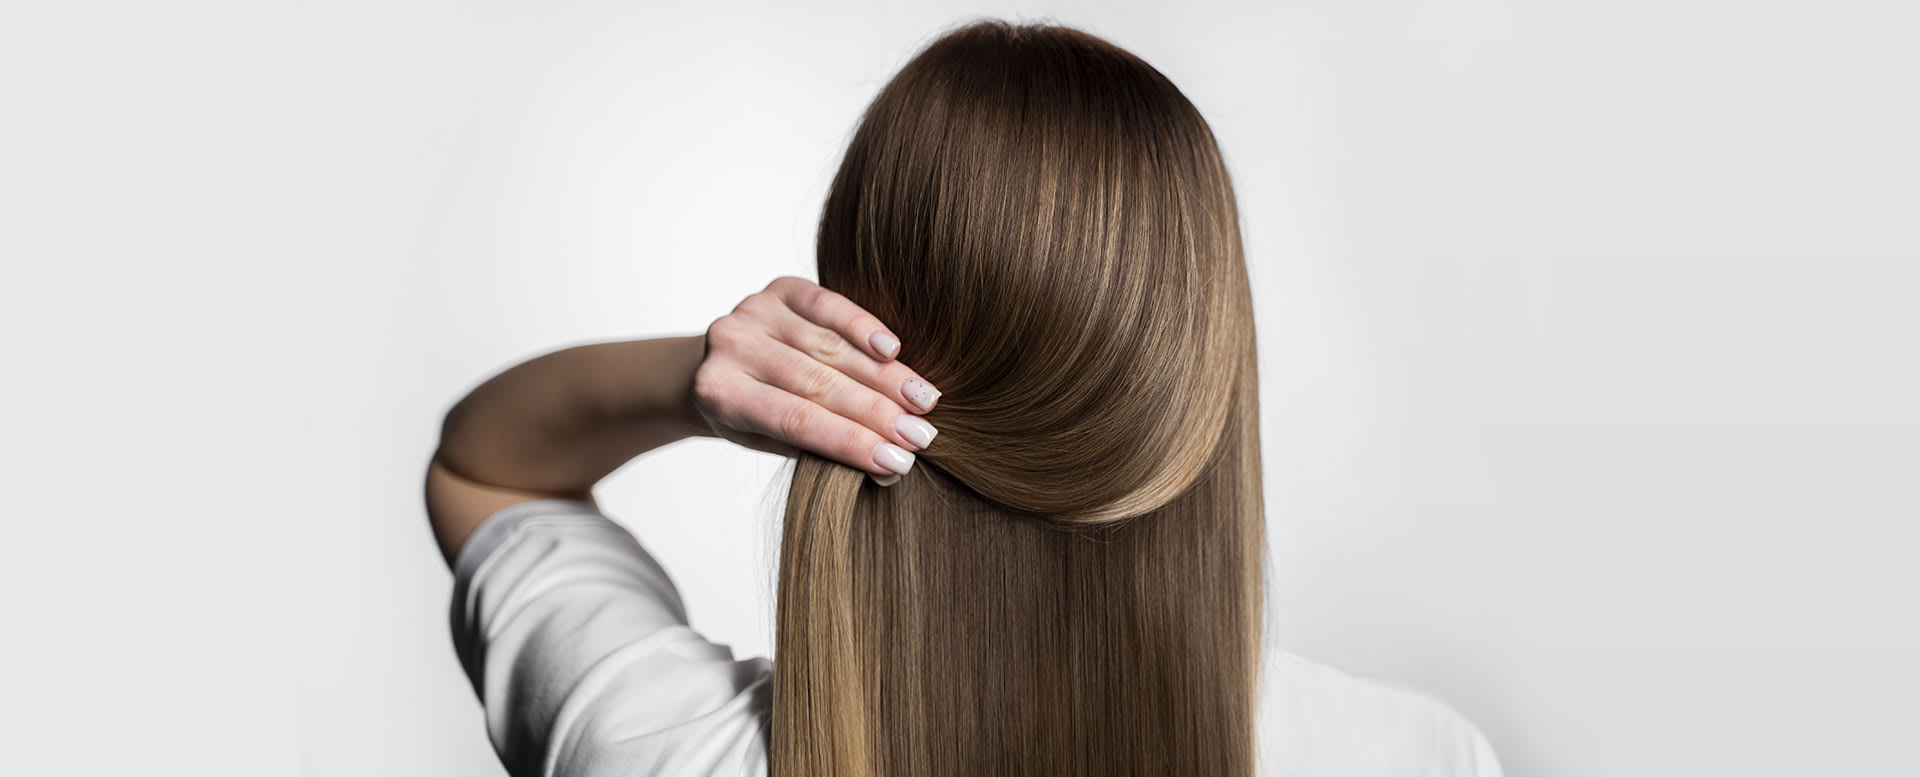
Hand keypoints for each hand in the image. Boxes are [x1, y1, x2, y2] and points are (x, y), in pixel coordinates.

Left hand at [692, 276, 940, 483]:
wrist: (707, 365)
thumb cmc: (749, 413)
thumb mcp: (771, 442)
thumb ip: (822, 450)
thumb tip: (891, 471)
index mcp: (720, 394)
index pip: (796, 421)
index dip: (850, 442)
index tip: (899, 463)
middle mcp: (730, 347)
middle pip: (818, 383)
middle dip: (877, 412)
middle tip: (923, 435)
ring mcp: (752, 311)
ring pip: (831, 347)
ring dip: (885, 376)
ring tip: (924, 400)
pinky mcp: (779, 287)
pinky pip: (828, 305)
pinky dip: (864, 326)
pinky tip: (894, 350)